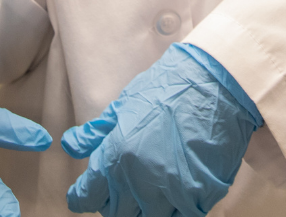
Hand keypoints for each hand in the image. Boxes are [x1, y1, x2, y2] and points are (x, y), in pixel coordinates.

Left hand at [62, 43, 260, 216]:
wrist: (215, 82)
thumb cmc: (169, 88)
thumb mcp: (125, 104)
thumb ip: (96, 131)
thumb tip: (70, 145)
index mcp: (118, 157)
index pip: (88, 196)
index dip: (81, 197)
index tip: (80, 196)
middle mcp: (141, 181)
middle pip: (116, 214)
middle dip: (112, 203)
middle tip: (118, 187)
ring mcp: (171, 193)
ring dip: (142, 209)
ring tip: (146, 188)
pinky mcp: (198, 197)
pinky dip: (173, 209)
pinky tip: (173, 190)